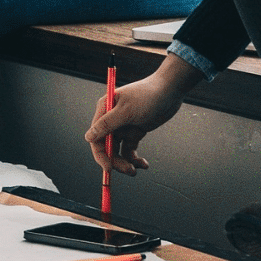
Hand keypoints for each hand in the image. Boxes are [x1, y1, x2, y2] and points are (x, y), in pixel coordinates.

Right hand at [84, 57, 200, 173]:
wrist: (171, 90)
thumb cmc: (148, 96)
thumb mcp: (127, 111)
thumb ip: (107, 124)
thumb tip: (89, 137)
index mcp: (104, 111)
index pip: (96, 137)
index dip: (100, 154)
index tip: (108, 168)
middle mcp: (111, 120)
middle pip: (106, 146)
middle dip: (115, 160)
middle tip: (128, 171)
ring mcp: (123, 126)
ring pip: (118, 150)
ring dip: (125, 162)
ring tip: (137, 169)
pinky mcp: (135, 131)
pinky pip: (130, 149)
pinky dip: (135, 158)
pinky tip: (143, 164)